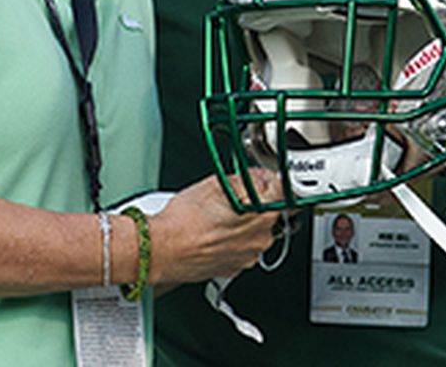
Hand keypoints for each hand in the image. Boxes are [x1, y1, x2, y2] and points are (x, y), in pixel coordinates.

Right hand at [147, 169, 281, 287]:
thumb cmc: (182, 222)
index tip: (264, 180)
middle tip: (234, 196)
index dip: (272, 182)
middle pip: (271, 213)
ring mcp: (248, 257)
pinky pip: (242, 248)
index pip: (285, 193)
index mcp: (262, 216)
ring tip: (218, 216)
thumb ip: (246, 178)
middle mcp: (261, 240)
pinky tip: (214, 231)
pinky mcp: (235, 268)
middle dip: (257, 202)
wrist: (160, 250)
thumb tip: (258, 177)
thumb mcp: (216, 184)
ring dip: (244, 222)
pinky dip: (233, 239)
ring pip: (256, 232)